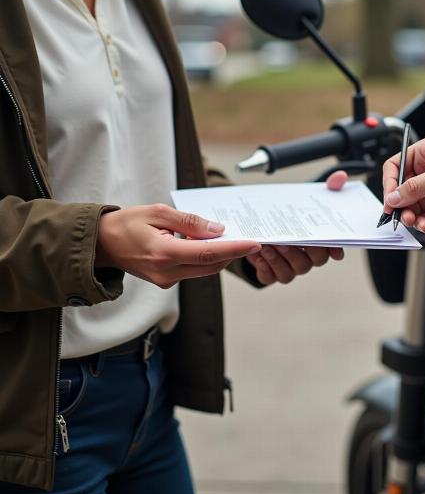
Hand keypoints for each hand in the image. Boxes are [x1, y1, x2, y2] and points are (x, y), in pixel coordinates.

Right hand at [96, 204, 260, 288]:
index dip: (235, 248)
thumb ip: (189, 222)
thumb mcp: (157, 212)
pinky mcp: (166, 281)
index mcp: (164, 254)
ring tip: (231, 238)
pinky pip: (194, 270)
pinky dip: (206, 258)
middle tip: (247, 236)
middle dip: (232, 252)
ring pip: (205, 269)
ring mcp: (167, 280)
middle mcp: (167, 273)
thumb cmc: (125, 224)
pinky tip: (210, 243)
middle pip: (212, 265)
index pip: (209, 253)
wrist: (100, 245)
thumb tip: (217, 230)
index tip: (255, 242)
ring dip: (220, 255)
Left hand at [245, 171, 347, 284]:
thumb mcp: (307, 200)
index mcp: (319, 244)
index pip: (332, 250)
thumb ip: (327, 188)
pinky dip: (265, 268)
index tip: (333, 251)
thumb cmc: (290, 218)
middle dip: (300, 252)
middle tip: (285, 240)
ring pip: (291, 272)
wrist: (262, 230)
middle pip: (313, 261)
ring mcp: (290, 268)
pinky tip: (258, 256)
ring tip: (268, 246)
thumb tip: (340, 177)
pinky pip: (271, 277)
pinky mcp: (271, 274)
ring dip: (279, 260)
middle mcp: (307, 258)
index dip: (334, 250)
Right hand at [382, 137, 424, 232]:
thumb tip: (393, 197)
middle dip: (400, 204)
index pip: (396, 166)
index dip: (389, 183)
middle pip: (402, 190)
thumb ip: (415, 188)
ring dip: (411, 216)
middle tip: (400, 215)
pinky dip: (423, 223)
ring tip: (414, 222)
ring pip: (413, 207)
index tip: (390, 199)